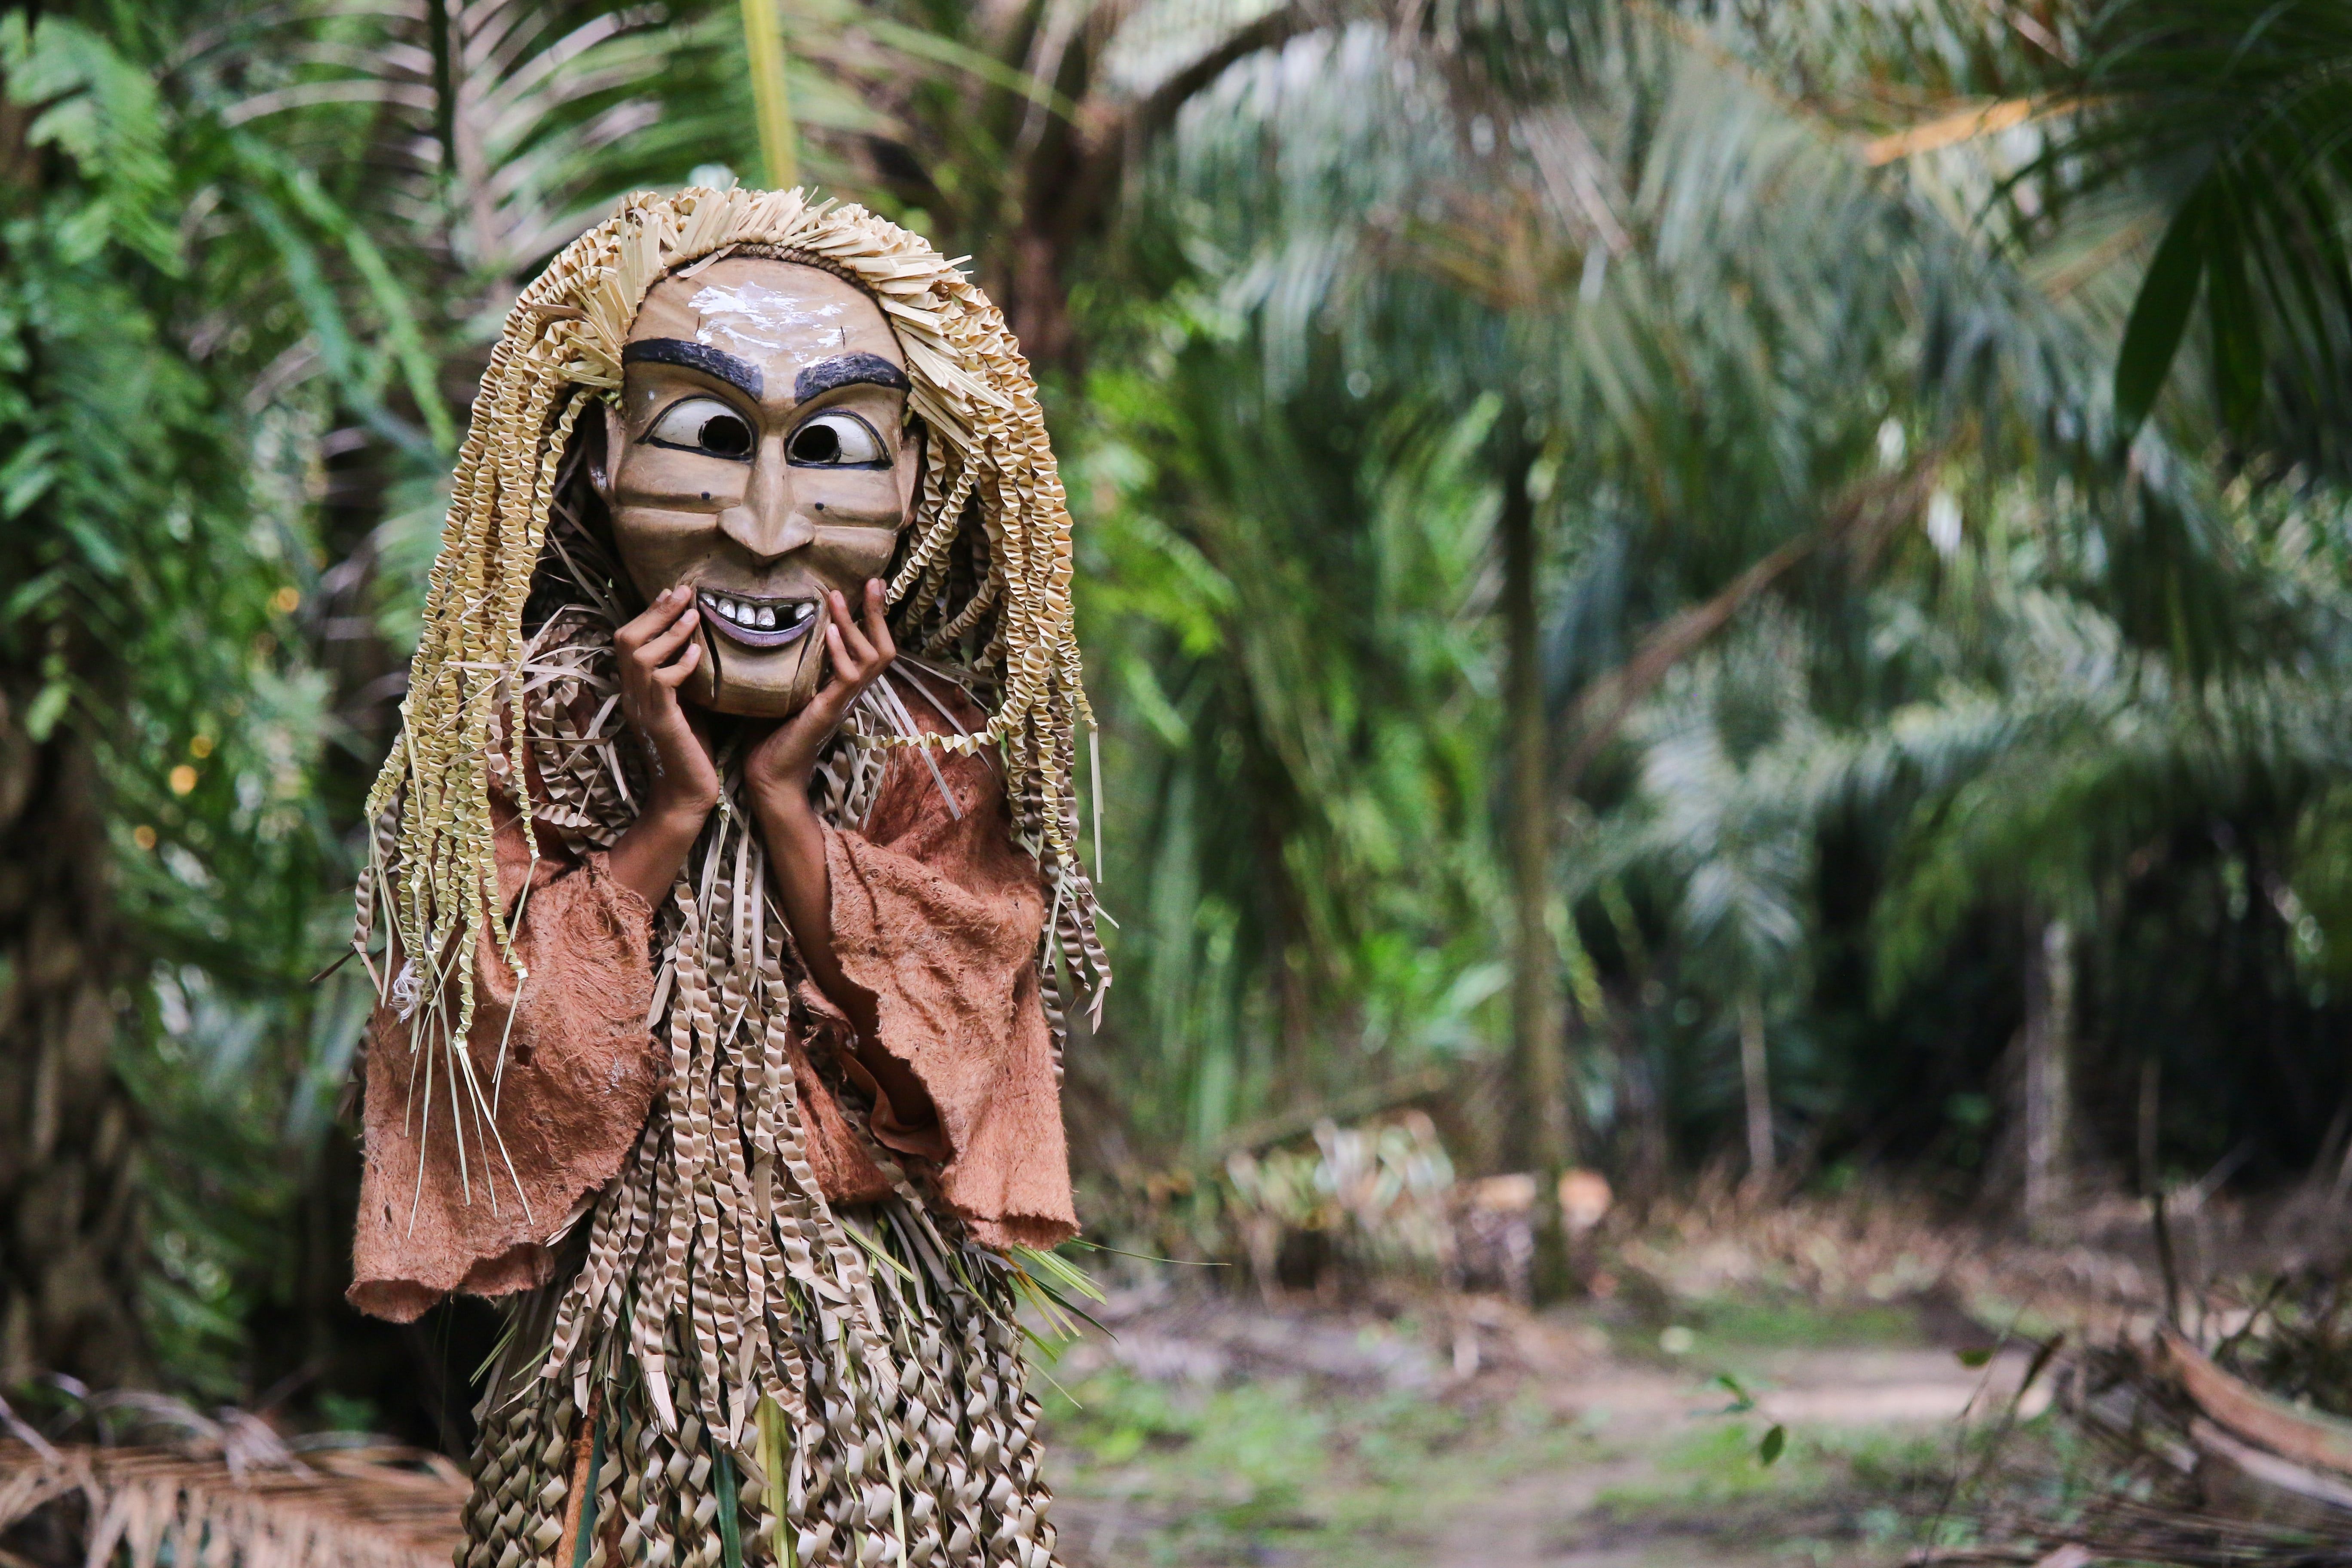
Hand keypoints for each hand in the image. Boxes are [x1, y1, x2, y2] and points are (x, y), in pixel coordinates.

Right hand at [613, 585, 719, 820]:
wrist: (686, 796)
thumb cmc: (693, 751)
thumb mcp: (689, 705)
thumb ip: (686, 678)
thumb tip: (703, 645)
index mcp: (637, 690)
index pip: (630, 641)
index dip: (649, 614)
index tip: (673, 593)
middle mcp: (633, 696)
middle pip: (627, 640)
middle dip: (655, 611)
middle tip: (682, 590)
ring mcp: (644, 709)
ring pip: (640, 656)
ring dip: (669, 631)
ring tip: (694, 613)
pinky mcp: (661, 723)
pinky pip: (662, 684)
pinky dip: (681, 665)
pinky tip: (700, 654)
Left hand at [745, 580, 896, 809]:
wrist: (768, 777)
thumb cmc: (768, 736)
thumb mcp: (778, 689)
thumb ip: (782, 662)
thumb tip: (762, 627)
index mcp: (841, 686)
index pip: (869, 647)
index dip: (873, 618)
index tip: (865, 587)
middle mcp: (849, 692)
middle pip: (883, 649)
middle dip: (878, 613)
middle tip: (872, 581)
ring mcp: (843, 701)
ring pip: (873, 658)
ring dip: (856, 624)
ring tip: (838, 598)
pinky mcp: (830, 710)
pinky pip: (848, 677)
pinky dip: (840, 651)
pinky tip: (826, 631)